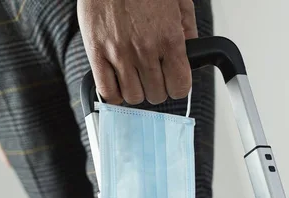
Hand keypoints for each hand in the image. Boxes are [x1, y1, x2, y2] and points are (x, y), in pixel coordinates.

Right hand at [78, 0, 196, 104]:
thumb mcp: (178, 2)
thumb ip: (187, 30)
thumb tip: (191, 53)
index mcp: (169, 38)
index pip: (179, 87)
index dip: (177, 86)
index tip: (172, 80)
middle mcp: (145, 49)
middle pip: (156, 95)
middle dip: (157, 87)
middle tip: (152, 74)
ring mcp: (119, 54)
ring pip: (134, 97)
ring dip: (136, 90)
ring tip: (134, 75)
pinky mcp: (97, 53)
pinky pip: (107, 92)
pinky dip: (114, 93)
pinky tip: (117, 81)